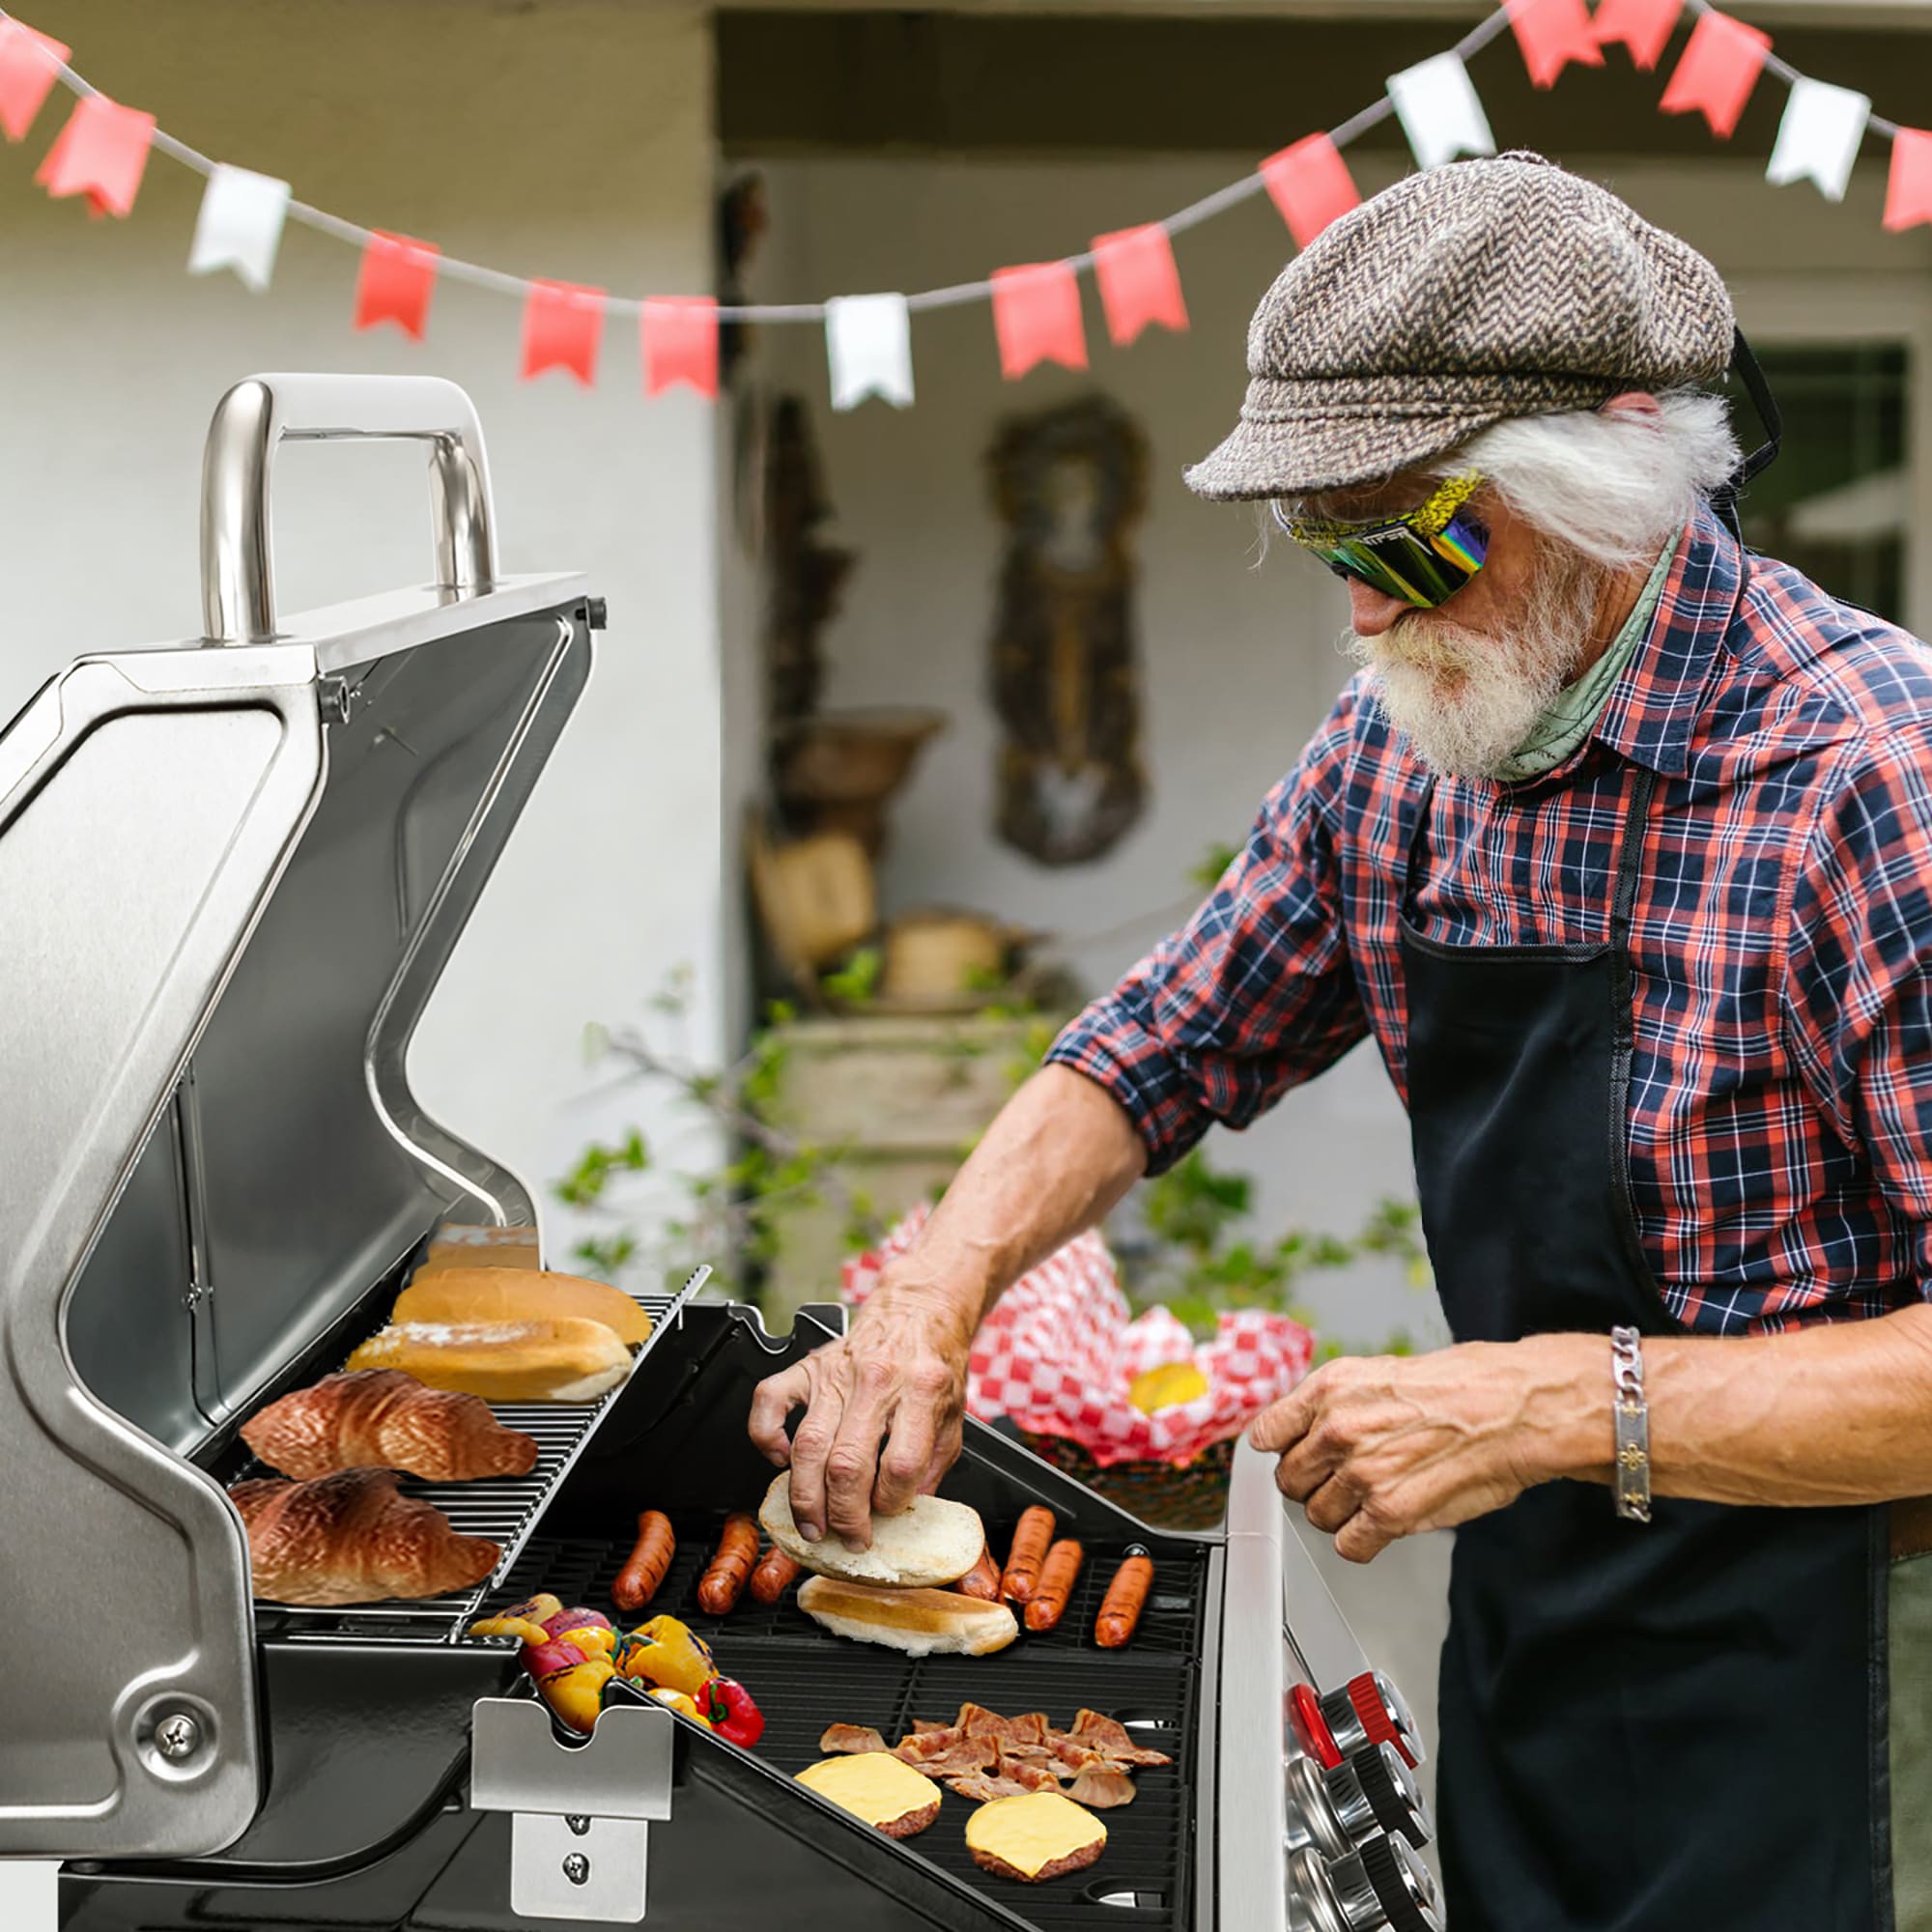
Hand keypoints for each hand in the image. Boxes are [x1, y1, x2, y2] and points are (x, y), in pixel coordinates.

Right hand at [747, 1281, 973, 1548]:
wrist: (918, 1311)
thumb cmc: (934, 1365)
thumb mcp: (954, 1416)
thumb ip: (933, 1465)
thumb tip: (907, 1514)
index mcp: (922, 1391)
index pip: (900, 1464)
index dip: (891, 1502)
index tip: (887, 1514)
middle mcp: (876, 1381)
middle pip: (848, 1464)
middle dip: (844, 1515)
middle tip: (847, 1538)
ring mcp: (837, 1374)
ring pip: (809, 1445)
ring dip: (805, 1496)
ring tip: (812, 1524)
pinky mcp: (808, 1367)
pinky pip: (769, 1401)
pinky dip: (766, 1436)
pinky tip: (780, 1460)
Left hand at [1249, 1335, 1602, 1562]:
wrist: (1513, 1409)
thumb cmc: (1461, 1386)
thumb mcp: (1379, 1372)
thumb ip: (1334, 1403)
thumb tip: (1303, 1430)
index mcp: (1329, 1388)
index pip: (1265, 1433)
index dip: (1279, 1450)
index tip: (1287, 1457)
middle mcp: (1337, 1430)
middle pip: (1288, 1480)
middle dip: (1312, 1484)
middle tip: (1343, 1479)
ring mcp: (1361, 1474)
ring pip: (1317, 1515)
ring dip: (1341, 1513)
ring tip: (1374, 1496)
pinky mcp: (1390, 1513)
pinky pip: (1349, 1546)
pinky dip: (1363, 1541)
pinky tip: (1382, 1522)